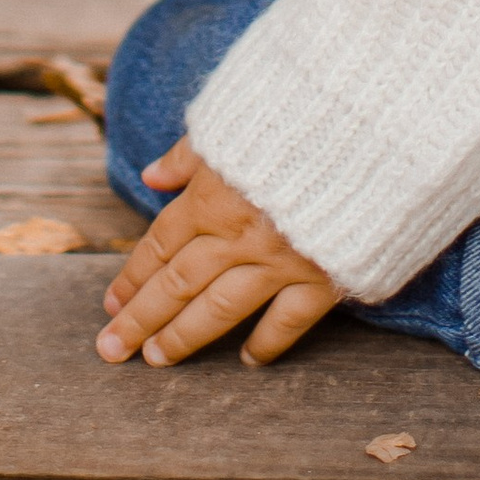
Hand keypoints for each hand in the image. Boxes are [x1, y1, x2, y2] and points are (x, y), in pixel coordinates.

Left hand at [96, 139, 341, 368]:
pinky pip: (288, 321)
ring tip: (157, 359)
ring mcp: (280, 261)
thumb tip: (151, 174)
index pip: (160, 246)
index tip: (111, 304)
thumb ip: (188, 155)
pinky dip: (267, 343)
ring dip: (183, 337)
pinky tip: (248, 361)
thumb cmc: (294, 118)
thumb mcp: (229, 124)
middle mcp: (238, 235)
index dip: (132, 277)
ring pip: (219, 309)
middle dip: (140, 320)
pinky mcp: (323, 277)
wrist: (368, 130)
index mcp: (212, 196)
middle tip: (112, 349)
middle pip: (177, 284)